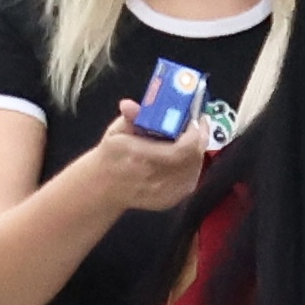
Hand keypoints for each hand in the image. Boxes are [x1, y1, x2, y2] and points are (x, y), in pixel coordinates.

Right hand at [87, 122, 210, 214]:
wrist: (105, 186)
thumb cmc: (112, 156)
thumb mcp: (116, 132)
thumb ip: (130, 117)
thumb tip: (129, 105)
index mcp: (140, 156)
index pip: (181, 148)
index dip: (194, 132)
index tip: (194, 117)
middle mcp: (154, 177)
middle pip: (193, 158)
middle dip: (199, 138)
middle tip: (197, 123)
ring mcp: (164, 192)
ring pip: (195, 169)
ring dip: (197, 151)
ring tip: (192, 137)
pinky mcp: (170, 200)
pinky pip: (191, 180)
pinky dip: (193, 166)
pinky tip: (186, 156)